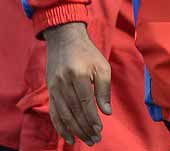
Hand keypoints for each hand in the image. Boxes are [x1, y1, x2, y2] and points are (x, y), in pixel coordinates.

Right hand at [44, 22, 111, 146]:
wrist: (65, 40)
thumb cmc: (88, 53)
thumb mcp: (102, 66)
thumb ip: (104, 89)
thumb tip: (107, 112)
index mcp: (78, 75)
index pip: (84, 102)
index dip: (91, 118)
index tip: (99, 130)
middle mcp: (63, 83)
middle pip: (74, 111)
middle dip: (85, 128)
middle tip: (95, 140)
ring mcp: (54, 88)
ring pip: (64, 114)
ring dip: (75, 130)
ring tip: (86, 140)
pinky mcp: (50, 91)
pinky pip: (54, 112)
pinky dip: (60, 126)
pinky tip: (68, 136)